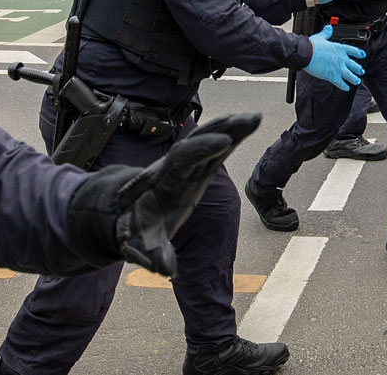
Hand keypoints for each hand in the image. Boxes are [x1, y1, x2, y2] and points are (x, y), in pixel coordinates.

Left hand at [101, 113, 261, 275]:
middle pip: (200, 140)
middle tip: (249, 119)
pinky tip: (250, 123)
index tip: (224, 141)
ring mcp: (189, 164)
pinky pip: (217, 145)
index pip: (183, 158)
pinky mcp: (199, 165)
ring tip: (255, 117)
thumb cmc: (138, 230)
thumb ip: (152, 255)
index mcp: (164, 181)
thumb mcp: (141, 245)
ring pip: (209, 138)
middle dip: (223, 128)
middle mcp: (177, 167)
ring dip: (231, 126)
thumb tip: (166, 270)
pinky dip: (232, 132)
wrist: (130, 214)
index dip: (202, 148)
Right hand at [304, 25, 365, 90]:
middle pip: (353, 65)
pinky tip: (346, 88)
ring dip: (354, 79)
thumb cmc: (313, 46)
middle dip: (358, 69)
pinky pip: (340, 83)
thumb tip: (329, 28)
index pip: (353, 50)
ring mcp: (338, 68)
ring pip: (350, 75)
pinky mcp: (333, 76)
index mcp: (340, 49)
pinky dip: (344, 86)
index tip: (362, 55)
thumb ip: (326, 33)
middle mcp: (342, 59)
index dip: (359, 53)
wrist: (307, 54)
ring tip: (356, 81)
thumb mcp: (321, 37)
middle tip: (361, 71)